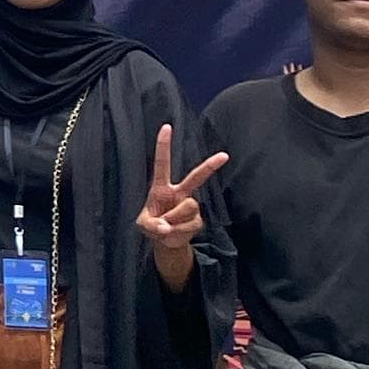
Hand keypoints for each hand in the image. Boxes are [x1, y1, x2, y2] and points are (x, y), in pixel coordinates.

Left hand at [136, 122, 229, 253]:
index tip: (167, 126)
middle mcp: (179, 193)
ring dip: (175, 220)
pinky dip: (179, 232)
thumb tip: (166, 227)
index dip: (163, 146)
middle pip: (196, 177)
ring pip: (188, 207)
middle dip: (210, 166)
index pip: (162, 164)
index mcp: (161, 188)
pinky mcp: (198, 220)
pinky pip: (190, 224)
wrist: (166, 242)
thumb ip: (152, 226)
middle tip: (225, 155)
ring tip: (167, 227)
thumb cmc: (152, 226)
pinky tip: (175, 233)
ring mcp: (191, 206)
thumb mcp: (143, 226)